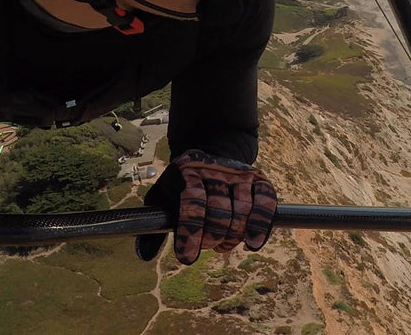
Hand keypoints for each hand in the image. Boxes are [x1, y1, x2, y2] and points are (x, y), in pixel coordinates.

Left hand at [135, 149, 276, 263]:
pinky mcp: (259, 179)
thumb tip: (144, 254)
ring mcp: (238, 173)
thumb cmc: (183, 187)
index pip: (192, 202)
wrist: (213, 153)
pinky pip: (266, 202)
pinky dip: (261, 225)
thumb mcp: (162, 199)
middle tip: (209, 246)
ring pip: (242, 210)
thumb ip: (152, 227)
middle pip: (219, 210)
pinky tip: (253, 243)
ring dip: (233, 236)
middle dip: (213, 237)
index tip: (187, 257)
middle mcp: (214, 169)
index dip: (191, 232)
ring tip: (224, 245)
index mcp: (186, 172)